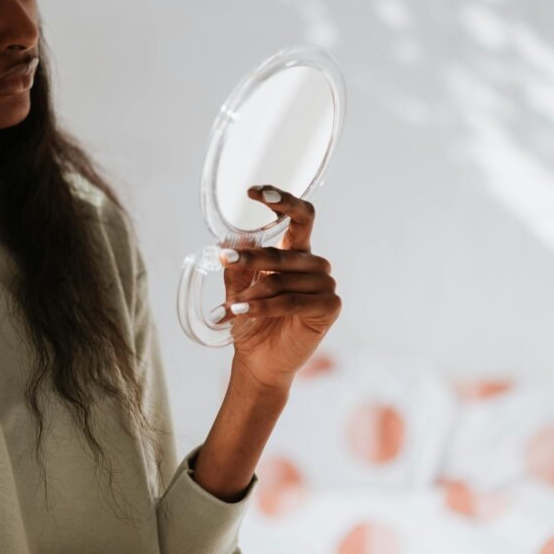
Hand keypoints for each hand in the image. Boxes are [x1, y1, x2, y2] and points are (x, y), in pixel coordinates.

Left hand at [211, 185, 341, 392]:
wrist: (260, 361)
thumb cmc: (251, 320)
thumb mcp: (238, 288)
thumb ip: (237, 266)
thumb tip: (227, 241)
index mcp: (297, 253)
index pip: (299, 216)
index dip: (282, 200)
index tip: (255, 192)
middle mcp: (315, 265)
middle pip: (283, 252)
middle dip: (250, 257)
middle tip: (223, 258)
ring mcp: (326, 286)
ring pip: (283, 280)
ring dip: (252, 293)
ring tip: (228, 307)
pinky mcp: (329, 307)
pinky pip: (291, 301)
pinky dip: (262, 307)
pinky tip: (239, 312)